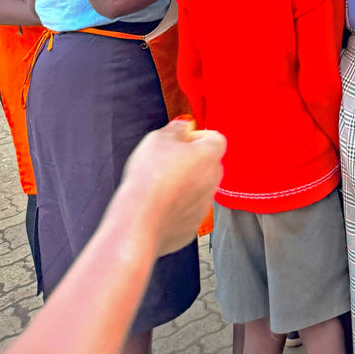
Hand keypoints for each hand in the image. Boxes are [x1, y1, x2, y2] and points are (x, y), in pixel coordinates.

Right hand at [120, 118, 225, 255]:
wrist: (139, 220)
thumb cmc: (150, 176)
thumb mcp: (158, 138)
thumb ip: (176, 128)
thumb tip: (184, 126)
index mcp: (209, 156)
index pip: (215, 138)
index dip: (196, 136)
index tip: (178, 141)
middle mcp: (213, 181)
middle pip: (208, 164)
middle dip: (191, 160)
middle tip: (166, 160)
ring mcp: (204, 206)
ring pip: (198, 187)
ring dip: (184, 183)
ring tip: (158, 184)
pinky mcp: (192, 226)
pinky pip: (188, 210)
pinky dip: (176, 206)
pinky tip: (157, 204)